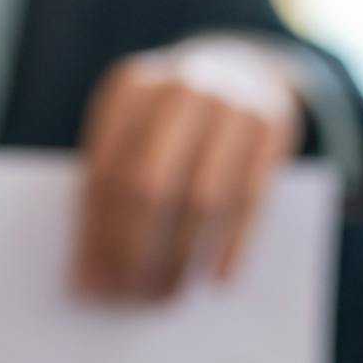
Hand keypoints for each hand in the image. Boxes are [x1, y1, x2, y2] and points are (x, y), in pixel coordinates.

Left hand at [74, 35, 302, 300]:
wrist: (241, 66)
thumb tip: (89, 274)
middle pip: (151, 186)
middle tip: (125, 295)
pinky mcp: (273, 126)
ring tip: (163, 294)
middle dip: (135, 250)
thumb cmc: (166, 122)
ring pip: (202, 198)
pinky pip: (251, 199)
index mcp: (130, 87)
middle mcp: (182, 88)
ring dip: (180, 256)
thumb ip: (110, 187)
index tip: (89, 283)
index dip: (96, 234)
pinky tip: (215, 280)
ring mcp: (233, 104)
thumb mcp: (132, 132)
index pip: (107, 172)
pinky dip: (232, 246)